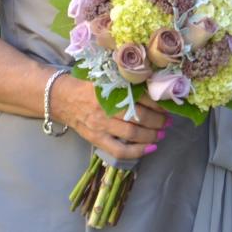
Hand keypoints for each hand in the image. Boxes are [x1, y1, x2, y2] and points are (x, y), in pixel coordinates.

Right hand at [53, 74, 170, 159]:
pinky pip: (119, 150)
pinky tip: (151, 148)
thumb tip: (152, 88)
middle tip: (168, 121)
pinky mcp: (96, 139)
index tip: (167, 105)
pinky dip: (137, 151)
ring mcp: (100, 125)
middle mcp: (105, 108)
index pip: (139, 97)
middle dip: (158, 120)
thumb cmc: (89, 86)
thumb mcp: (107, 79)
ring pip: (131, 133)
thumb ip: (126, 83)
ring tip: (162, 133)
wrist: (63, 99)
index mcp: (110, 89)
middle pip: (138, 116)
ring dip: (151, 134)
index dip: (156, 103)